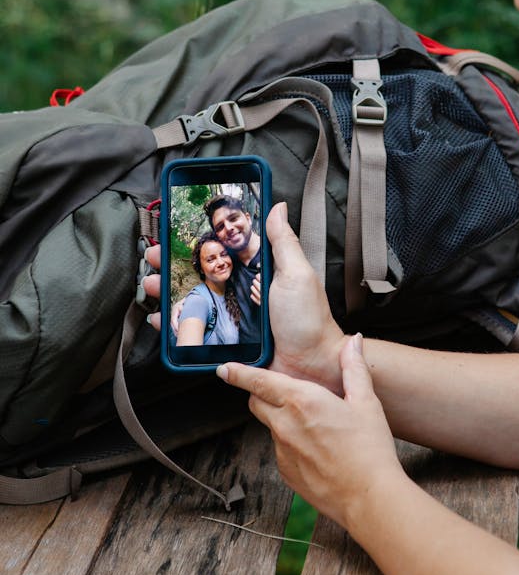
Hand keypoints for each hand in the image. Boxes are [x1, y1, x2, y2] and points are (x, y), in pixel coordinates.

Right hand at [144, 203, 345, 389]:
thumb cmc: (309, 320)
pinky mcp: (227, 342)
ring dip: (168, 292)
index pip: (223, 251)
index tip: (175, 232)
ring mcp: (234, 317)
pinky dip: (176, 325)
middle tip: (154, 256)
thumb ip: (283, 242)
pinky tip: (161, 319)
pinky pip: (197, 331)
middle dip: (174, 264)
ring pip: (194, 300)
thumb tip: (277, 207)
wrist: (311, 368)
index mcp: (260, 272)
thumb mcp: (297, 274)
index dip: (199, 242)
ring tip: (151, 284)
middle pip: (202, 274)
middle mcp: (244, 292)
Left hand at [217, 335, 403, 527]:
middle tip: (287, 395)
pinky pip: (281, 451)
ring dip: (283, 421)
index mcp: (303, 401)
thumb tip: (354, 342)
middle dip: (263, 394)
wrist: (368, 498)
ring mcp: (282, 451)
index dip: (239, 373)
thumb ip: (354, 368)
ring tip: (317, 428)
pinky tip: (318, 451)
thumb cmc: (370, 449)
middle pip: (257, 402)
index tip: (224, 369)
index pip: (259, 381)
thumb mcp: (366, 402)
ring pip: (271, 427)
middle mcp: (285, 425)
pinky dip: (292, 445)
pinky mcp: (285, 472)